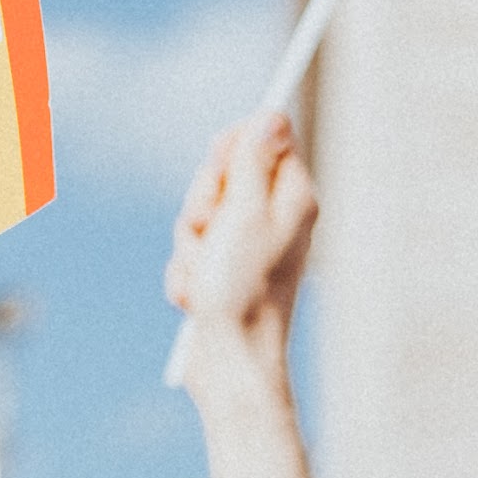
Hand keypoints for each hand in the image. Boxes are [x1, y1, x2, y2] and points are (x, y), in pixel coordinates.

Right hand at [165, 110, 317, 382]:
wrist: (232, 363)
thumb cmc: (244, 291)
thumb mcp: (246, 214)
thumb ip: (254, 162)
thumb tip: (272, 114)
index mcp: (292, 197)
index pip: (262, 139)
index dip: (232, 149)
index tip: (222, 168)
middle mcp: (272, 219)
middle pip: (222, 175)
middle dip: (202, 203)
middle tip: (209, 230)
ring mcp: (246, 248)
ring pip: (198, 216)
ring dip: (189, 245)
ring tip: (204, 275)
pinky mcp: (223, 274)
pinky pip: (190, 253)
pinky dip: (186, 273)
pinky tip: (198, 298)